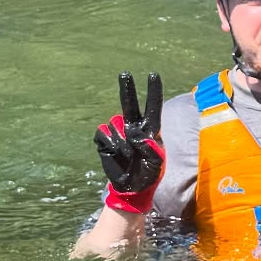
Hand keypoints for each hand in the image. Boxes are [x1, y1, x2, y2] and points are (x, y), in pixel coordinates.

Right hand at [94, 72, 164, 214]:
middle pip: (130, 104)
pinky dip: (111, 144)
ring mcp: (118, 132)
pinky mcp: (104, 140)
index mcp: (150, 129)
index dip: (153, 91)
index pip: (152, 107)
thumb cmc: (148, 174)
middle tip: (125, 73)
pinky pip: (104, 133)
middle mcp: (134, 127)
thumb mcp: (156, 162)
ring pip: (116, 125)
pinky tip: (117, 154)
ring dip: (122, 141)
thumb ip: (150, 147)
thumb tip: (136, 135)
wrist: (131, 187)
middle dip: (127, 89)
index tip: (153, 75)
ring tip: (129, 156)